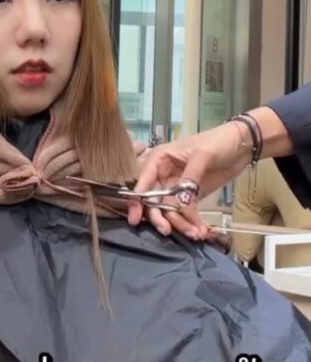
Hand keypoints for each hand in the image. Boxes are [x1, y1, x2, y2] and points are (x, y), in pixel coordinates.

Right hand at [128, 122, 251, 237]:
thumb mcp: (202, 156)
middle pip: (154, 200)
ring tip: (195, 233)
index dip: (137, 200)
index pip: (143, 181)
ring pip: (170, 210)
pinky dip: (191, 223)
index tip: (135, 219)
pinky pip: (185, 213)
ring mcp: (177, 187)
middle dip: (160, 217)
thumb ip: (190, 178)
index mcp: (160, 159)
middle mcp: (163, 174)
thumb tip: (180, 202)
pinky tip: (200, 231)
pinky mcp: (191, 196)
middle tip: (167, 231)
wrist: (242, 146)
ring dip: (180, 223)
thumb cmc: (218, 142)